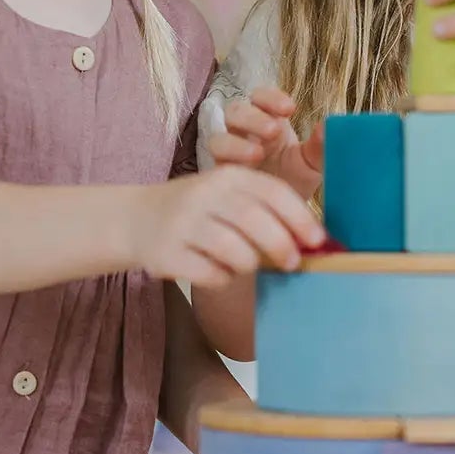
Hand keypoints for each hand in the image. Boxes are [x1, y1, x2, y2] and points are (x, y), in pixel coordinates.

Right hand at [127, 165, 324, 288]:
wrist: (136, 218)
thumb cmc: (199, 211)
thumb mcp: (229, 195)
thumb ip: (267, 210)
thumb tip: (314, 241)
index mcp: (227, 175)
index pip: (272, 191)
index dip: (299, 217)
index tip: (318, 240)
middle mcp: (204, 194)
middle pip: (253, 219)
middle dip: (280, 244)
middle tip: (292, 263)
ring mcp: (183, 223)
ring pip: (232, 250)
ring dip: (249, 263)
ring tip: (245, 264)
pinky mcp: (166, 252)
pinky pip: (209, 273)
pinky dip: (221, 278)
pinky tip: (217, 271)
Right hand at [205, 87, 324, 202]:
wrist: (283, 217)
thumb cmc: (296, 181)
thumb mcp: (312, 164)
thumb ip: (320, 146)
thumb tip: (329, 127)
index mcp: (268, 122)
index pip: (260, 97)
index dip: (270, 97)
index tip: (290, 108)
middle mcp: (245, 133)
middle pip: (235, 111)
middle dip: (252, 117)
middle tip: (273, 130)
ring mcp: (229, 155)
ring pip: (218, 136)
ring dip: (235, 142)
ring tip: (258, 153)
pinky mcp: (220, 176)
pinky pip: (214, 164)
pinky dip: (228, 163)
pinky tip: (246, 172)